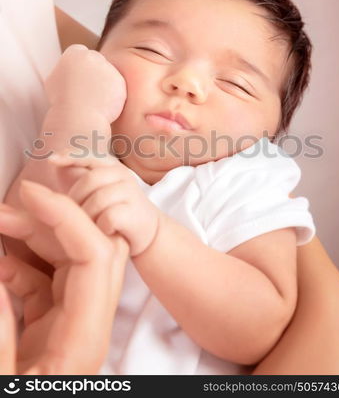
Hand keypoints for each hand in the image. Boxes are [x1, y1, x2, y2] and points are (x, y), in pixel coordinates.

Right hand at [0, 180, 128, 373]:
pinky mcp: (53, 323)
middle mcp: (85, 325)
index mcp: (83, 339)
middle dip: (50, 220)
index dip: (68, 218)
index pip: (96, 258)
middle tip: (11, 204)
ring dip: (30, 238)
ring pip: (63, 262)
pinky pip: (42, 280)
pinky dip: (18, 263)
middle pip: (87, 252)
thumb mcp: (4, 378)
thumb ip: (1, 333)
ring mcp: (69, 322)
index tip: (32, 194)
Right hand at [44, 44, 126, 122]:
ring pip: (108, 75)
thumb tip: (67, 73)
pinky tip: (102, 104)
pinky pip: (117, 88)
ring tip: (92, 101)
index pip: (80, 53)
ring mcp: (108, 68)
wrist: (78, 116)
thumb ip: (64, 71)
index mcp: (75, 53)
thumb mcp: (53, 81)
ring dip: (104, 86)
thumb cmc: (62, 102)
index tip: (78, 79)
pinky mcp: (120, 81)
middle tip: (86, 91)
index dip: (80, 67)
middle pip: (96, 62)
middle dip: (94, 74)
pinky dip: (112, 96)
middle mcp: (93, 56)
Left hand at [49, 152, 160, 256]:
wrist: (145, 232)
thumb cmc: (111, 210)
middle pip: (89, 180)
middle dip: (75, 200)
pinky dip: (101, 227)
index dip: (70, 156)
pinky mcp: (135, 211)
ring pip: (97, 200)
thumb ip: (75, 175)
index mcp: (110, 166)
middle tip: (76, 216)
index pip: (88, 155)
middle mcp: (122, 175)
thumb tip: (53, 161)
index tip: (52, 161)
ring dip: (88, 217)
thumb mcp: (93, 190)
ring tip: (91, 226)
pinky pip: (108, 217)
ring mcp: (131, 192)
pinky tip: (105, 231)